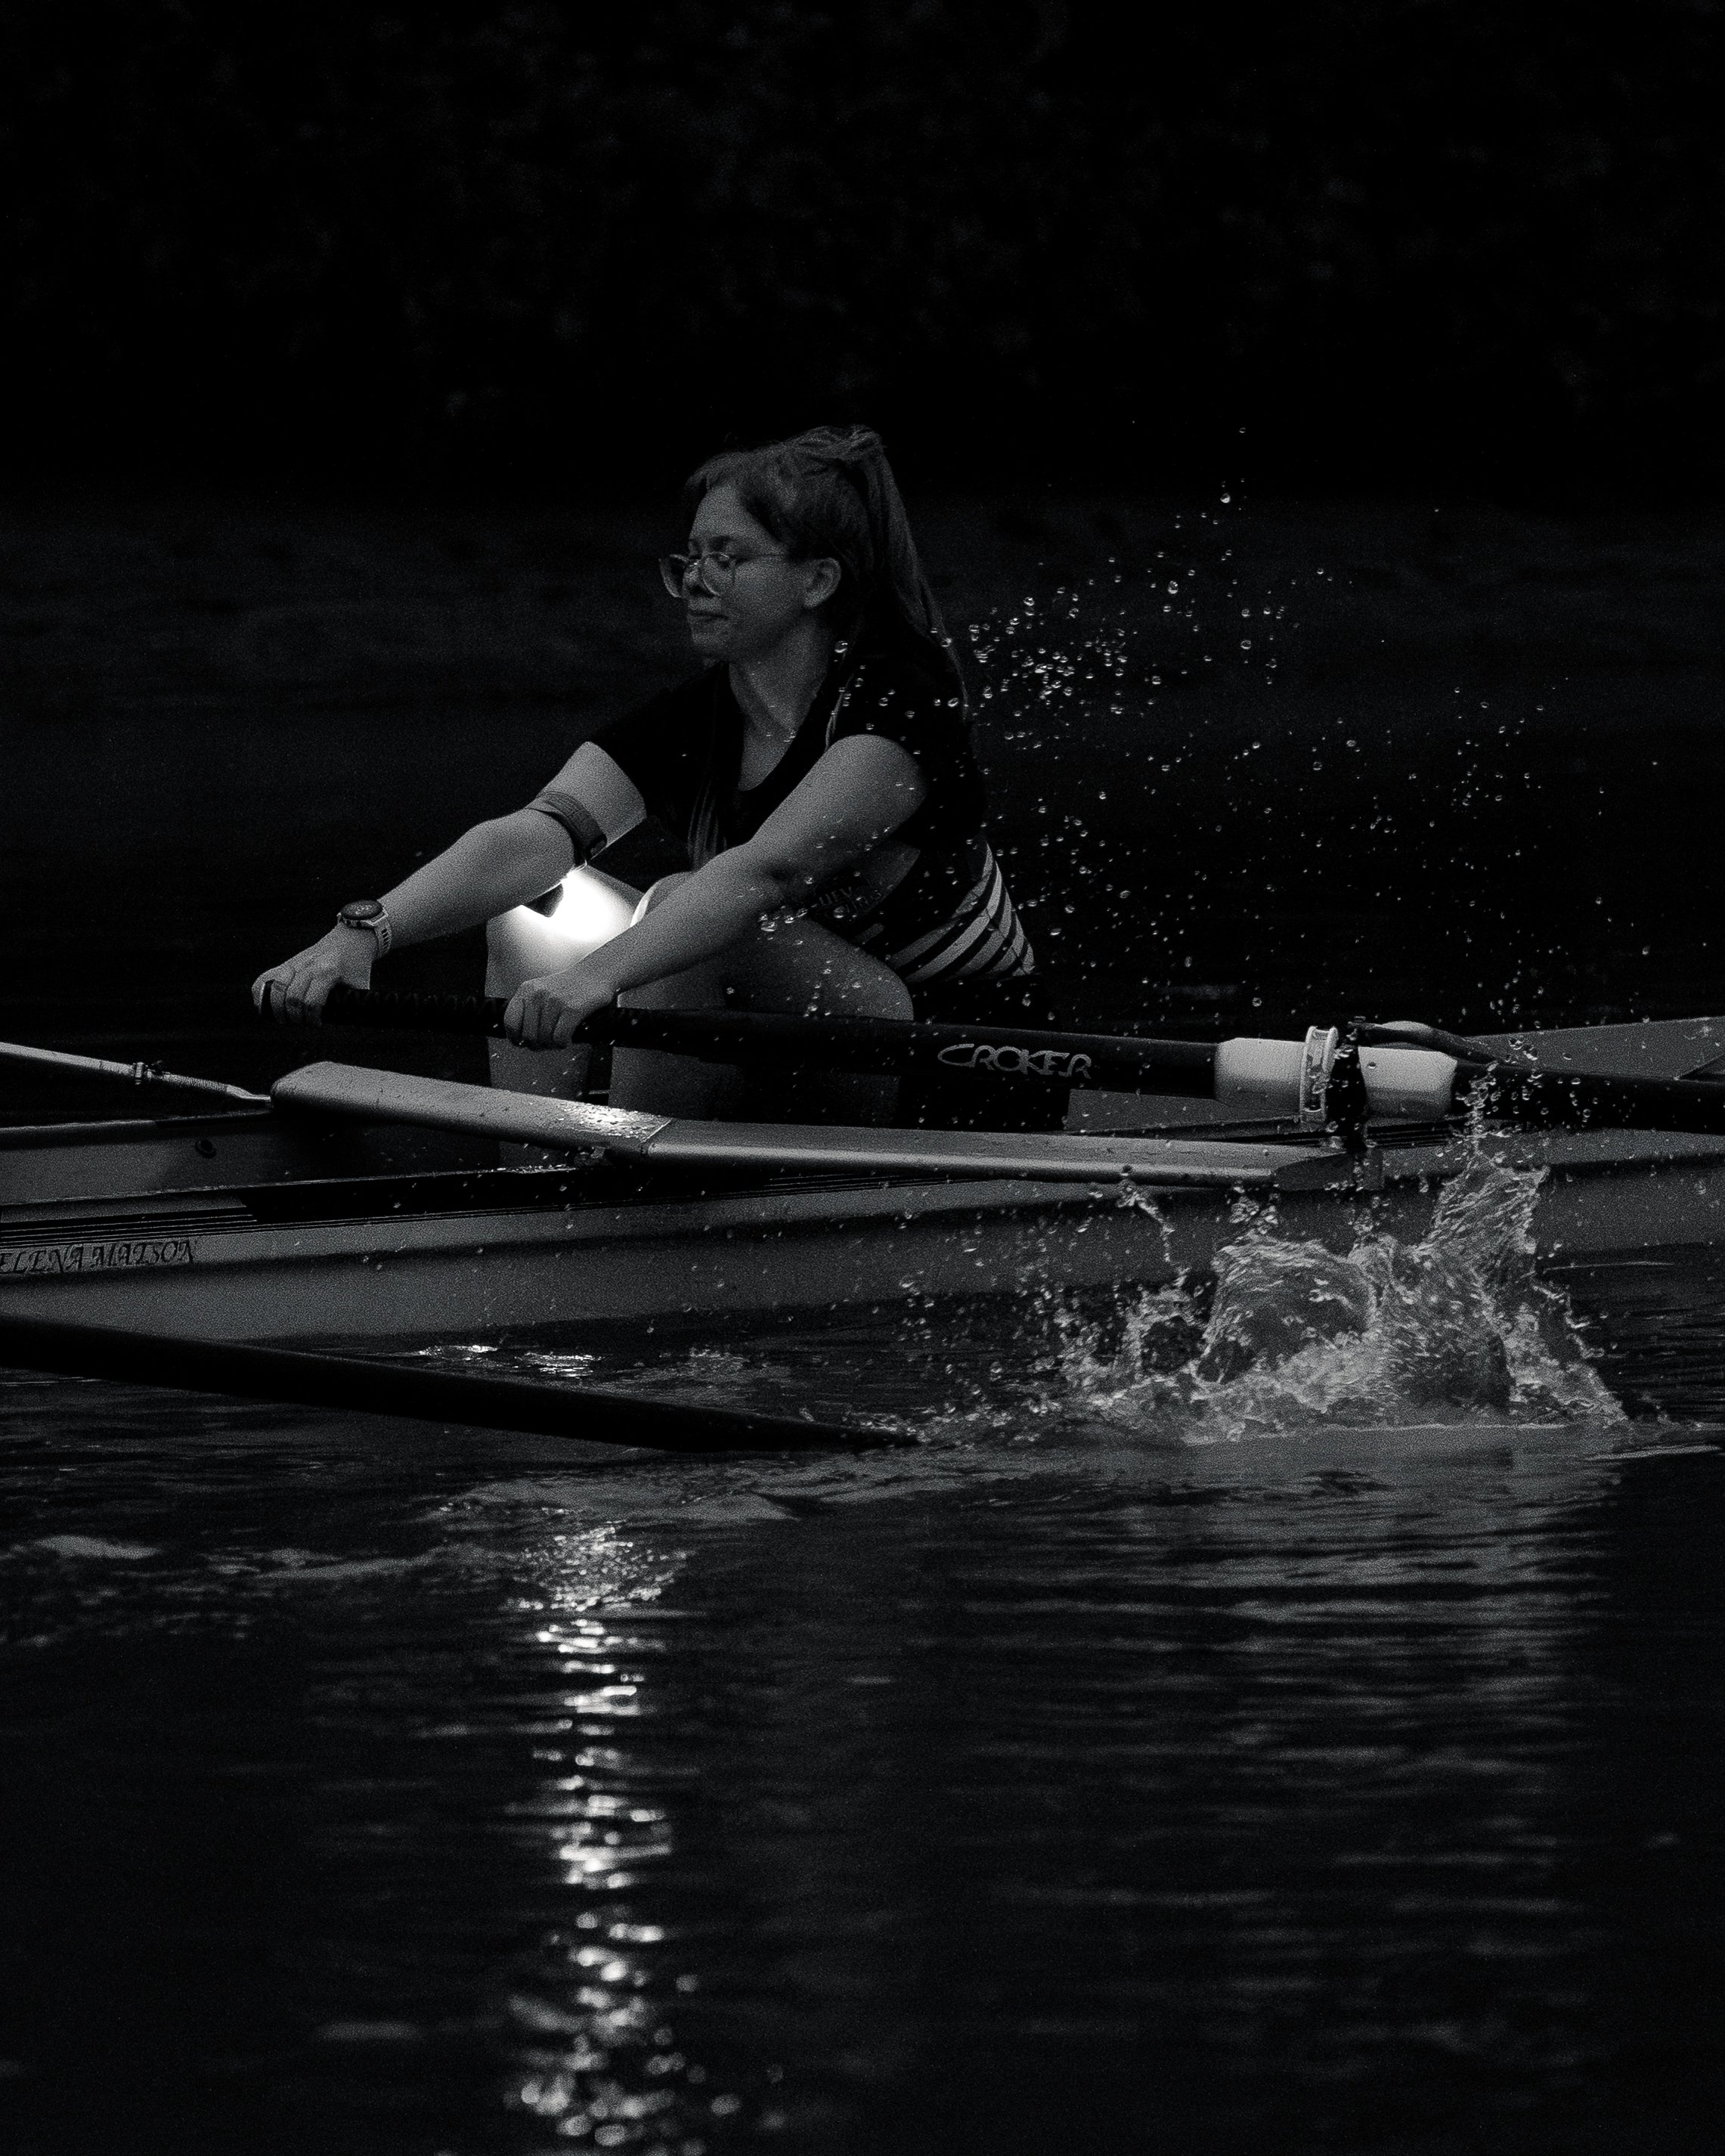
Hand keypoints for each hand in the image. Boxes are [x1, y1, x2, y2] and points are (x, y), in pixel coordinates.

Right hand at [252, 927, 373, 1025]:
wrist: (352, 937)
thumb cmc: (357, 963)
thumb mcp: (361, 984)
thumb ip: (354, 1004)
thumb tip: (346, 1024)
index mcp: (328, 971)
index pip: (311, 1001)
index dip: (311, 1018)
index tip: (316, 1024)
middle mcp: (309, 964)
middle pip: (292, 996)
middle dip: (294, 1016)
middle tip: (300, 1023)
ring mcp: (296, 961)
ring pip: (277, 986)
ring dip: (276, 1007)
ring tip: (282, 1019)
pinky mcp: (288, 961)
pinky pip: (267, 976)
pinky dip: (260, 991)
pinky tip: (261, 1006)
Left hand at [504, 965, 611, 1048]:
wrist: (596, 974)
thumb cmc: (570, 987)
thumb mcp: (541, 991)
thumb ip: (529, 1010)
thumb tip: (521, 1039)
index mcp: (526, 990)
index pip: (510, 1021)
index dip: (515, 1038)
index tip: (522, 1043)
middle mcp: (538, 994)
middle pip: (528, 1035)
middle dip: (538, 1045)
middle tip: (547, 1044)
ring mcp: (555, 1001)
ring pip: (544, 1038)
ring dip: (552, 1045)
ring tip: (559, 1039)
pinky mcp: (572, 1009)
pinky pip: (560, 1038)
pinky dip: (563, 1043)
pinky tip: (568, 1038)